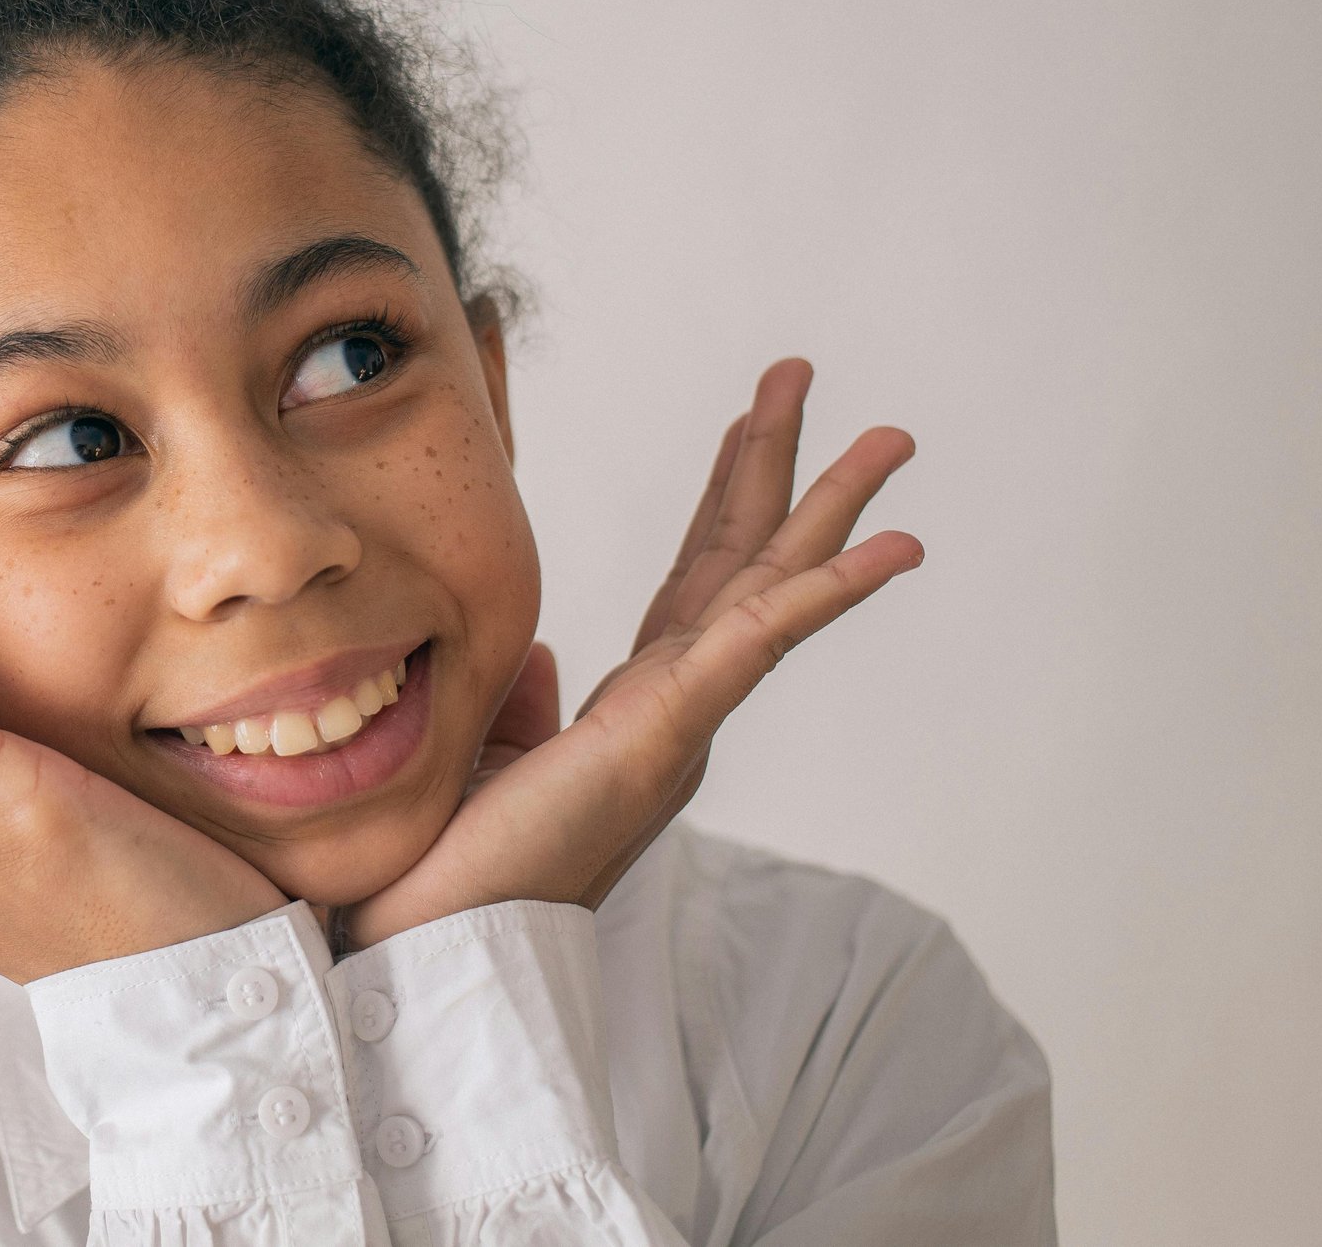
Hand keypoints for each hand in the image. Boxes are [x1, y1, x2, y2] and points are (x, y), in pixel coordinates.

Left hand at [346, 359, 921, 946]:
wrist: (431, 942)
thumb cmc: (454, 864)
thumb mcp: (487, 754)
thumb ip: (524, 698)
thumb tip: (541, 650)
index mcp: (637, 706)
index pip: (697, 582)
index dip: (727, 497)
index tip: (752, 423)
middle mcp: (673, 708)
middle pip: (744, 563)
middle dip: (783, 468)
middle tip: (812, 379)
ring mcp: (678, 725)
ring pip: (769, 591)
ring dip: (832, 511)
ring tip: (890, 439)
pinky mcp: (662, 740)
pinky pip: (753, 648)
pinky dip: (822, 593)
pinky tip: (889, 547)